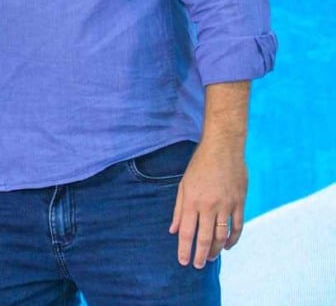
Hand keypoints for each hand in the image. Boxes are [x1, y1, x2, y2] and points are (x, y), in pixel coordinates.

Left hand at [169, 139, 246, 268]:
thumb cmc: (199, 166)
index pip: (187, 232)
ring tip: (210, 258)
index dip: (184, 249)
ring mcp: (226, 205)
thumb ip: (178, 210)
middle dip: (200, 254)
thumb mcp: (183, 186)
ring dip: (215, 249)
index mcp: (192, 201)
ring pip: (221, 235)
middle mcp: (209, 206)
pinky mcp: (240, 202)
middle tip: (197, 265)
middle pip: (204, 237)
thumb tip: (174, 230)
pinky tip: (226, 246)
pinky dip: (232, 239)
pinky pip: (237, 226)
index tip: (183, 261)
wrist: (222, 148)